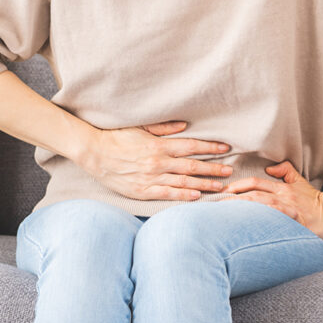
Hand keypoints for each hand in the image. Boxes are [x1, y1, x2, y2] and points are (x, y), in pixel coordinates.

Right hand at [80, 120, 234, 200]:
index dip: (211, 148)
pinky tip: (197, 196)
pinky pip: (168, 194)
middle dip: (213, 169)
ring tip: (220, 186)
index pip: (192, 146)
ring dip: (204, 184)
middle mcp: (158, 162)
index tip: (226, 149)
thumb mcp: (140, 127)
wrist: (93, 153)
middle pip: (193, 166)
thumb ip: (164, 127)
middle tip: (229, 171)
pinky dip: (183, 195)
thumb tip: (186, 126)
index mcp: (159, 144)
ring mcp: (151, 178)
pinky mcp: (143, 190)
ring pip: (184, 182)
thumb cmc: (116, 137)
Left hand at [219, 160, 322, 241]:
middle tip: (217, 202)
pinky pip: (272, 222)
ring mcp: (287, 211)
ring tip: (224, 214)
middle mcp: (282, 198)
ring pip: (260, 207)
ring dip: (241, 210)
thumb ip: (286, 170)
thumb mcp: (300, 181)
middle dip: (234, 198)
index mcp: (282, 188)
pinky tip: (245, 226)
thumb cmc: (315, 201)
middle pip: (253, 195)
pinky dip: (258, 222)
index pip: (256, 183)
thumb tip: (269, 168)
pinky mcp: (292, 223)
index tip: (225, 190)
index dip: (239, 185)